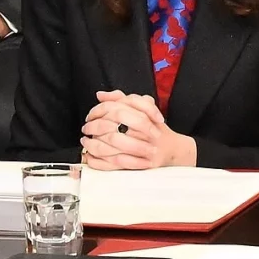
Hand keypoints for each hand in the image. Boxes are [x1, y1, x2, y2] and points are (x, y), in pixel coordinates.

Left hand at [80, 91, 195, 169]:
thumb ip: (121, 100)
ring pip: (113, 146)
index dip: (99, 111)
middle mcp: (146, 129)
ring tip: (86, 142)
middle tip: (86, 128)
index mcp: (145, 114)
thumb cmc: (154, 128)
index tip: (90, 116)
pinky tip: (91, 157)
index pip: (117, 108)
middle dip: (94, 128)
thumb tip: (101, 95)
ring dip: (95, 145)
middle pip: (114, 125)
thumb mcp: (143, 108)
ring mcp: (145, 147)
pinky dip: (100, 162)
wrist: (172, 148)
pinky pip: (117, 163)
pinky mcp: (144, 163)